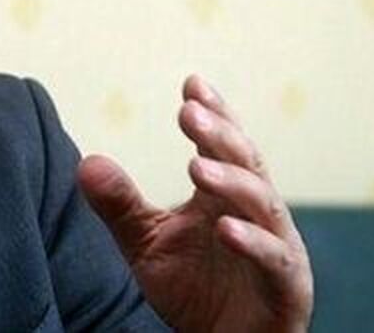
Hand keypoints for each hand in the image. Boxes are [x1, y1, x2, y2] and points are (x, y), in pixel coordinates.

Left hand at [77, 75, 312, 332]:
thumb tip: (86, 162)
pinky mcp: (286, 290)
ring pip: (264, 206)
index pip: (224, 146)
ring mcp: (277, 249)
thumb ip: (119, 204)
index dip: (214, 114)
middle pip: (246, 164)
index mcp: (226, 196)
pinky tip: (226, 228)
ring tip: (198, 165)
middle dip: (220, 135)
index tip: (192, 83)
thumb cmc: (191, 290)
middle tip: (190, 112)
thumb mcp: (144, 243)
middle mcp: (256, 214)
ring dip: (233, 182)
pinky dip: (253, 242)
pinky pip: (276, 261)